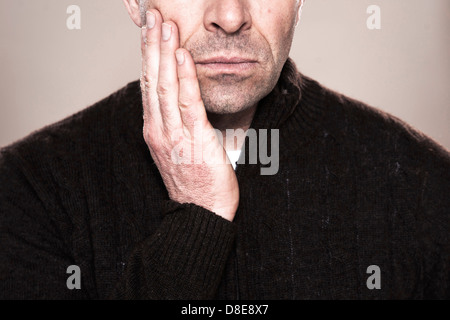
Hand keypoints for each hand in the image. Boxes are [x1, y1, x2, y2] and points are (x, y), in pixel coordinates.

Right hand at [140, 10, 238, 221]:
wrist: (202, 214)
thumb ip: (176, 124)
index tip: (150, 32)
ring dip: (165, 53)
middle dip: (152, 46)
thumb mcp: (178, 149)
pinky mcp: (195, 141)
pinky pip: (188, 104)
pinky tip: (183, 56)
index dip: (148, 56)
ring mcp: (174, 135)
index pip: (148, 86)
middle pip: (152, 80)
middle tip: (152, 16)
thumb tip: (182, 102)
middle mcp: (159, 130)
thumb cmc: (194, 182)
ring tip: (165, 25)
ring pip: (166, 87)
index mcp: (155, 130)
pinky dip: (185, 78)